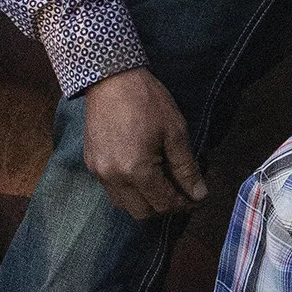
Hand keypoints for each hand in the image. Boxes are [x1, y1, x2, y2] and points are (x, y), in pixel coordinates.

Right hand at [82, 67, 206, 218]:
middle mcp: (114, 177)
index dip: (185, 204)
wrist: (111, 79)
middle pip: (143, 212)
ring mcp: (99, 172)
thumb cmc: (147, 101)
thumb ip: (186, 168)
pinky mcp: (91, 164)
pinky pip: (111, 190)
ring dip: (144, 202)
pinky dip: (128, 191)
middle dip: (165, 207)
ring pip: (124, 205)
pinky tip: (142, 173)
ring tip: (162, 183)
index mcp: (137, 170)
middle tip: (181, 192)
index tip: (197, 197)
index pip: (164, 204)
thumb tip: (199, 194)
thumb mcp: (175, 132)